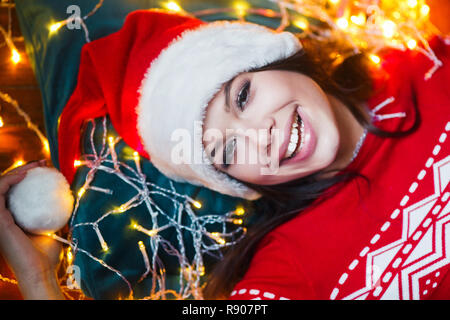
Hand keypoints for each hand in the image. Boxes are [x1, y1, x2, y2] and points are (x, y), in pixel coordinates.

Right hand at [0, 160, 64, 298]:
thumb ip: (57, 215)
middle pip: (7, 185)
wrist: (41, 270)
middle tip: (43, 162)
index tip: (47, 167)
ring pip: (0, 186)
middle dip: (23, 169)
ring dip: (17, 171)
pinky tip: (26, 175)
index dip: (27, 176)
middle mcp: (2, 216)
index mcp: (13, 218)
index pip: (16, 191)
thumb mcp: (54, 228)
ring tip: (36, 165)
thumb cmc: (47, 254)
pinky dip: (9, 180)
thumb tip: (70, 198)